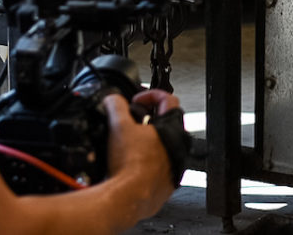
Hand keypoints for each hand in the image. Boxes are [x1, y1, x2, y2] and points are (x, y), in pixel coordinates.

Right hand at [102, 93, 176, 217]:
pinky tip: (130, 166)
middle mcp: (179, 147)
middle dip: (147, 120)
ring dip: (147, 144)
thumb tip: (113, 99)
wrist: (127, 198)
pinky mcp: (167, 184)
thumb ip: (116, 106)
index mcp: (172, 130)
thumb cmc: (129, 165)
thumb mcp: (118, 126)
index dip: (150, 95)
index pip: (168, 99)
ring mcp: (175, 166)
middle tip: (130, 123)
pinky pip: (159, 168)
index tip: (136, 101)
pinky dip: (146, 164)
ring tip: (128, 146)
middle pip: (166, 124)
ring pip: (163, 147)